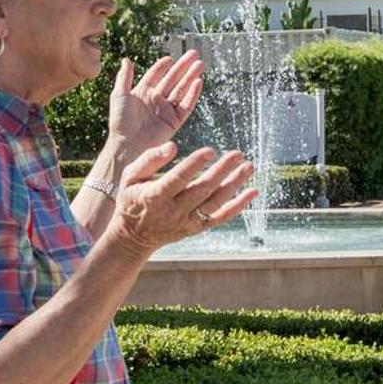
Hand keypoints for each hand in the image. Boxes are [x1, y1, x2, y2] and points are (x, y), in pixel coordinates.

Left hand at [107, 52, 203, 156]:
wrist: (128, 144)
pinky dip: (193, 94)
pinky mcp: (174, 121)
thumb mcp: (119, 95)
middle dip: (183, 67)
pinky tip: (198, 82)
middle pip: (173, 79)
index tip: (171, 58)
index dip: (163, 66)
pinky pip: (186, 105)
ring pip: (182, 89)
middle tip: (194, 54)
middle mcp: (156, 100)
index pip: (155, 75)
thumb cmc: (120, 121)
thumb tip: (126, 59)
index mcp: (142, 93)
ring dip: (191, 76)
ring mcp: (166, 110)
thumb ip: (124, 77)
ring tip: (200, 64)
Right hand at [109, 142, 257, 253]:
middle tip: (237, 154)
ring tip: (249, 167)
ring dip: (234, 184)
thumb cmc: (131, 198)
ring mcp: (186, 222)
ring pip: (215, 202)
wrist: (133, 237)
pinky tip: (252, 192)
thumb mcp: (130, 176)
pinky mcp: (196, 228)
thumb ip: (149, 159)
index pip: (178, 179)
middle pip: (202, 189)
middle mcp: (172, 211)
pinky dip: (238, 206)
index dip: (194, 164)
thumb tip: (173, 146)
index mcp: (154, 196)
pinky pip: (221, 217)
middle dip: (222, 171)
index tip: (210, 150)